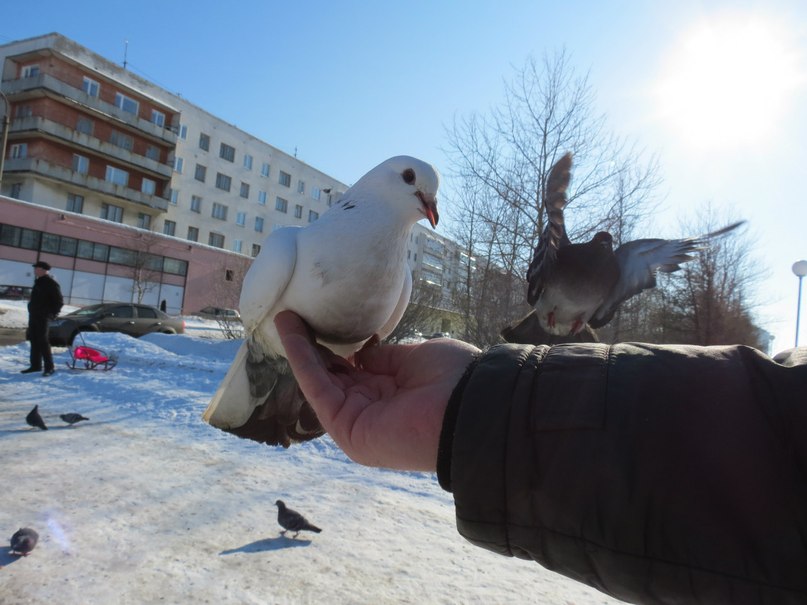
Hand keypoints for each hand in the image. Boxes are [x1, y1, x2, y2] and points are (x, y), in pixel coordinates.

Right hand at [274, 311, 479, 470]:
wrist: (470, 404)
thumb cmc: (453, 378)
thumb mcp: (414, 359)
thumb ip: (384, 358)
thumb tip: (361, 353)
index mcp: (393, 395)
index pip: (355, 371)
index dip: (335, 348)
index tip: (320, 322)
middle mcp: (373, 410)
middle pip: (332, 376)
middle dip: (312, 346)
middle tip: (294, 315)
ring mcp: (358, 421)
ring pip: (320, 381)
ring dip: (300, 349)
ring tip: (285, 318)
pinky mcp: (346, 429)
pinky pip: (319, 390)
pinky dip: (303, 361)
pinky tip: (292, 334)